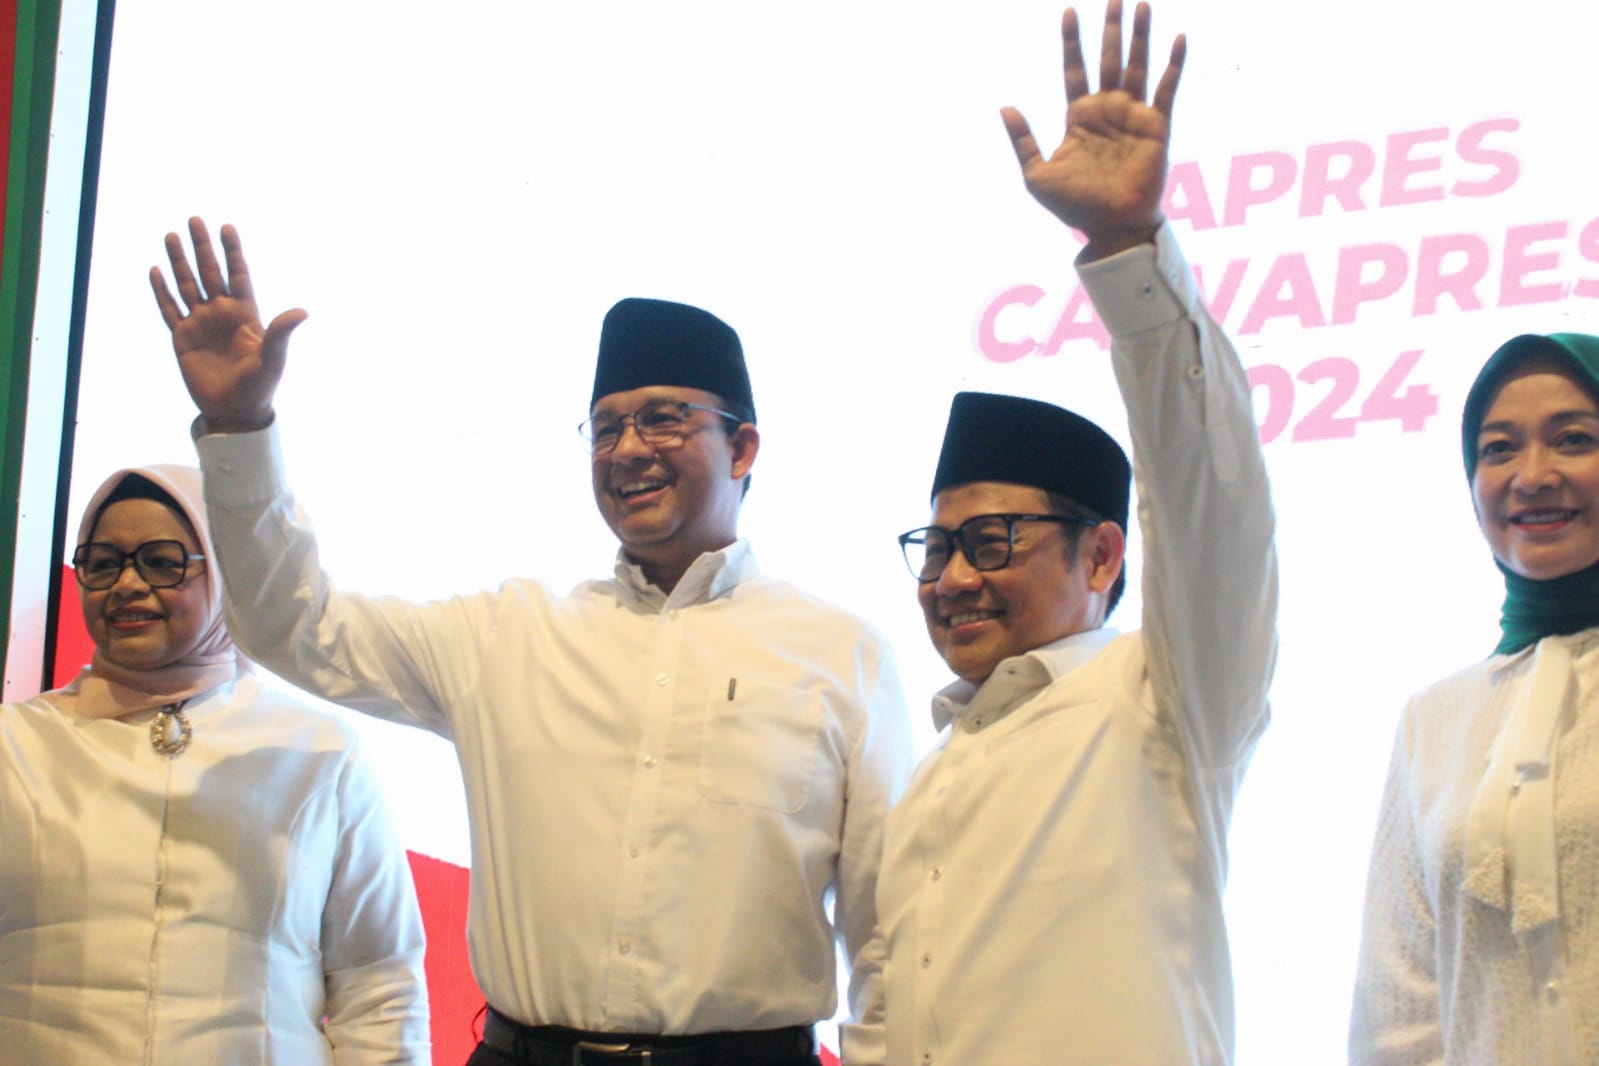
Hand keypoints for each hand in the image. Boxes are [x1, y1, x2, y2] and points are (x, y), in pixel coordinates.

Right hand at [150, 217, 306, 432]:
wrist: (235, 410)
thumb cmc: (260, 385)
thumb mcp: (273, 358)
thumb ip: (281, 332)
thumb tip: (302, 311)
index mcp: (245, 313)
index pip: (238, 275)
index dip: (232, 252)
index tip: (227, 227)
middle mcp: (222, 313)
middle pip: (210, 273)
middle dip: (202, 247)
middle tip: (194, 219)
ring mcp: (200, 323)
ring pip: (187, 285)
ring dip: (179, 262)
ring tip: (171, 236)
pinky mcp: (182, 337)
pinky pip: (170, 309)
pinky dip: (162, 291)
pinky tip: (156, 271)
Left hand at [1002, 0, 1183, 258]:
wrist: (1110, 227)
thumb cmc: (1073, 207)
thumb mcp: (1037, 174)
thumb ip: (1022, 140)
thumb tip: (1005, 106)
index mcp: (1079, 117)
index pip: (1074, 69)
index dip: (1072, 42)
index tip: (1069, 11)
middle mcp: (1107, 110)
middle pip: (1107, 59)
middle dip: (1110, 28)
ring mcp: (1133, 116)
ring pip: (1136, 65)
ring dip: (1140, 36)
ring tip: (1142, 4)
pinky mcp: (1156, 127)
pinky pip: (1166, 90)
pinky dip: (1173, 64)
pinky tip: (1178, 38)